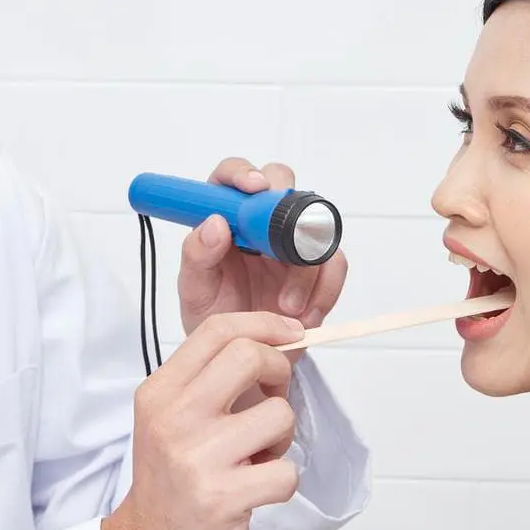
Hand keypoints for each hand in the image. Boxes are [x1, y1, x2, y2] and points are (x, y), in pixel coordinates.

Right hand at [100, 312, 303, 529]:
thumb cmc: (170, 486)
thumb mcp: (170, 421)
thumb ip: (209, 384)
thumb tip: (275, 347)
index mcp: (160, 393)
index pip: (217, 331)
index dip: (264, 324)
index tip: (291, 335)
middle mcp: (173, 419)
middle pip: (249, 356)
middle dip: (279, 373)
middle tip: (272, 401)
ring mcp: (197, 459)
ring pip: (278, 415)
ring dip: (281, 439)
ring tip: (255, 459)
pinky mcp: (223, 498)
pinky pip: (286, 471)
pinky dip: (282, 482)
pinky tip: (256, 492)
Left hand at [178, 158, 348, 338]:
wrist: (244, 355)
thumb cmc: (215, 315)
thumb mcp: (195, 290)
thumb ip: (197, 256)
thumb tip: (215, 223)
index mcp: (226, 218)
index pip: (231, 178)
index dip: (243, 174)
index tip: (253, 188)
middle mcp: (260, 223)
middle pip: (283, 185)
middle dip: (287, 211)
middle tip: (279, 247)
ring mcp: (292, 244)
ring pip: (315, 227)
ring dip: (305, 270)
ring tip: (286, 305)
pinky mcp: (317, 269)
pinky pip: (335, 263)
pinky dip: (325, 290)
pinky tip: (304, 315)